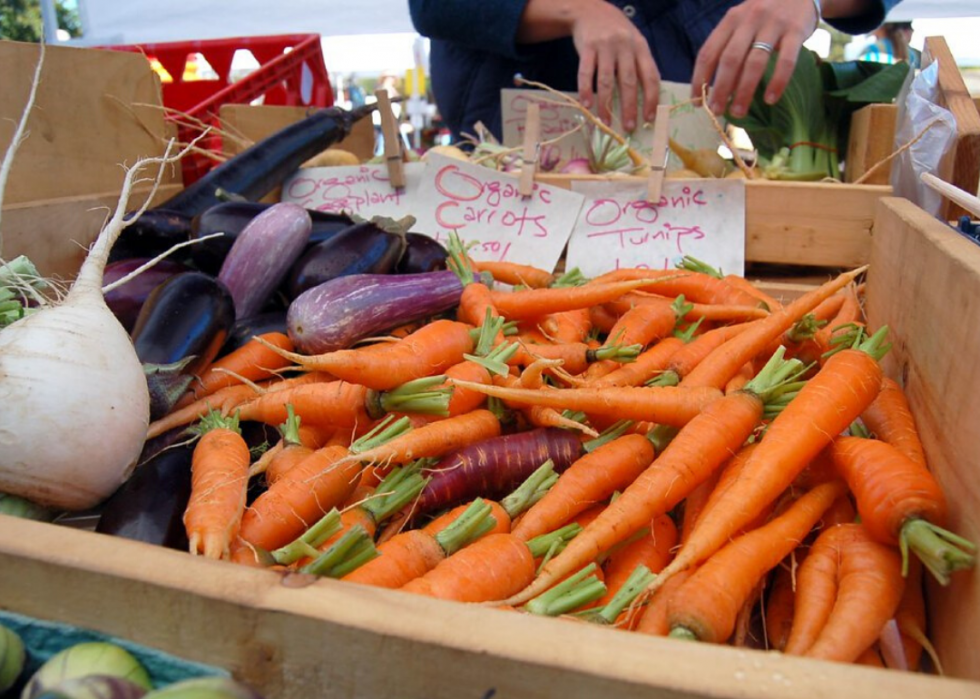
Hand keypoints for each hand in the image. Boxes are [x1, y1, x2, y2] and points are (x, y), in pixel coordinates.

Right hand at [567, 2, 659, 130]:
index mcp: (641, 47)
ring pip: (606, 81)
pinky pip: (586, 73)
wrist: (591, 10)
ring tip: (605, 122)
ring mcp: (605, 46)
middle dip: (629, 107)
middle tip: (629, 127)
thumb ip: (639, 65)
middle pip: (629, 82)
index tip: (649, 118)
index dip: (651, 99)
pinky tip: (586, 105)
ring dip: (606, 104)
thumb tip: (647, 99)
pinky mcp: (587, 48)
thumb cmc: (616, 32)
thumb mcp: (634, 43)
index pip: (650, 76)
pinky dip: (585, 90)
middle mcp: (625, 46)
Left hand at [690, 0, 820, 117]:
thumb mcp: (742, 22)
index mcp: (731, 20)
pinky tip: (771, 100)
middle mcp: (749, 20)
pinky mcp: (796, 30)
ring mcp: (773, 24)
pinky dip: (777, 82)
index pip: (708, 52)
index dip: (699, 79)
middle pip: (730, 60)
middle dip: (721, 89)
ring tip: (739, 112)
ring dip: (745, 91)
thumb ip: (730, 47)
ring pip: (755, 62)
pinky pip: (786, 61)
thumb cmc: (765, 15)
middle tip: (717, 112)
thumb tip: (717, 88)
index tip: (698, 101)